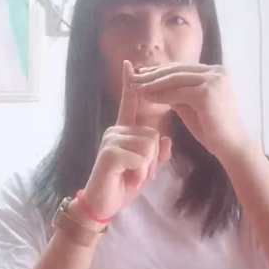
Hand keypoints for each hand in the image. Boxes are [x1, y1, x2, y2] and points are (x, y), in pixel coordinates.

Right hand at [81, 61, 172, 220]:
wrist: (103, 205)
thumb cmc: (123, 184)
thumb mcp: (147, 168)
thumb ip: (158, 153)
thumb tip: (165, 139)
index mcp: (123, 130)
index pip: (129, 103)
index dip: (130, 84)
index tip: (129, 64)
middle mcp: (115, 130)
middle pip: (153, 135)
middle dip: (152, 160)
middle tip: (136, 172)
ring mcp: (111, 139)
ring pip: (148, 146)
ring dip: (146, 168)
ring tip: (130, 175)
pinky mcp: (109, 152)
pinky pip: (140, 157)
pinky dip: (139, 173)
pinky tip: (126, 178)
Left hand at [132, 63, 251, 161]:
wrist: (230, 146)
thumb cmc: (212, 129)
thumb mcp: (192, 106)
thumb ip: (178, 93)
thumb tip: (156, 83)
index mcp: (215, 72)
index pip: (182, 68)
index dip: (161, 70)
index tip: (142, 73)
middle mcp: (216, 72)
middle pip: (177, 70)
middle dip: (153, 74)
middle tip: (134, 78)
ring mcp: (213, 81)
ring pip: (175, 79)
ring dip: (153, 83)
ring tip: (136, 87)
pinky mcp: (207, 93)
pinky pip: (177, 93)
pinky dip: (160, 95)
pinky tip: (147, 97)